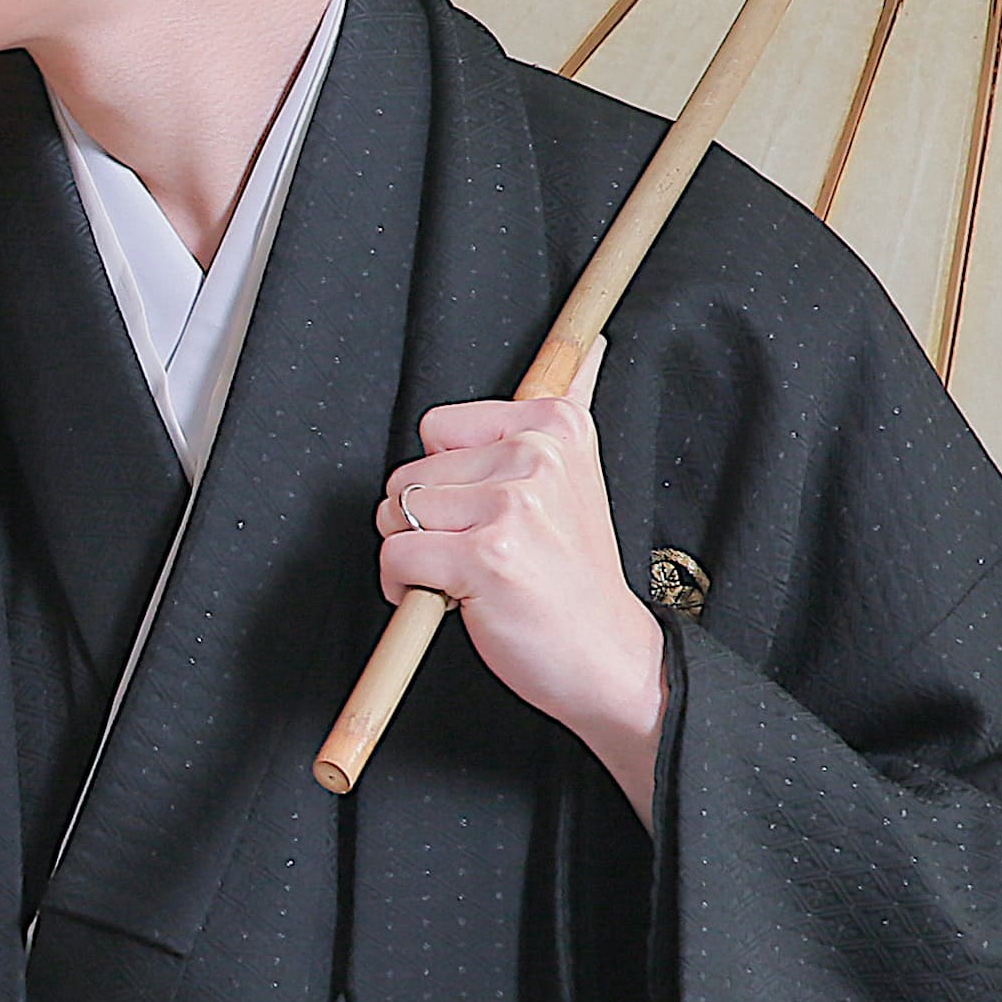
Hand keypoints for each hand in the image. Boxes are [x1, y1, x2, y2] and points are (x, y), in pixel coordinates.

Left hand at [377, 393, 668, 820]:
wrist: (607, 657)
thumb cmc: (573, 576)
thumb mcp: (578, 477)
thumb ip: (573, 406)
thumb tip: (594, 344)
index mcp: (554, 426)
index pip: (437, 426)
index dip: (446, 478)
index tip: (491, 510)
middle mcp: (536, 455)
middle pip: (408, 471)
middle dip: (425, 520)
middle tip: (483, 553)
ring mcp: (512, 504)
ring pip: (395, 513)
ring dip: (414, 554)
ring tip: (471, 576)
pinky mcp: (486, 555)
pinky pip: (395, 556)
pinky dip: (404, 586)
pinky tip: (452, 599)